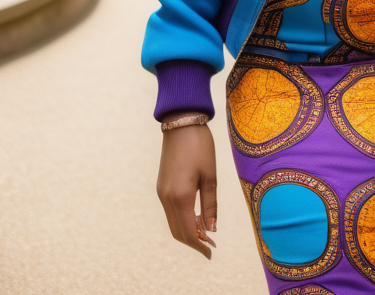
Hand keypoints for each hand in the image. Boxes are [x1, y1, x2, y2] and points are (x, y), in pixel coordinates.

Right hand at [156, 115, 217, 258]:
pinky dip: (182, 219)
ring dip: (187, 230)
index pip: (188, 231)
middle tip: (211, 245)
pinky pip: (170, 211)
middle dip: (193, 241)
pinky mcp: (161, 186)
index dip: (200, 245)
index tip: (212, 251)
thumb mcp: (210, 175)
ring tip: (206, 231)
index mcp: (180, 196)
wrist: (181, 123)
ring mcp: (161, 192)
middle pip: (178, 231)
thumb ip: (210, 204)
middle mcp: (166, 198)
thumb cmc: (200, 146)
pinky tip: (196, 215)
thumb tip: (211, 228)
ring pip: (173, 222)